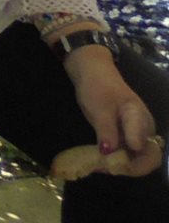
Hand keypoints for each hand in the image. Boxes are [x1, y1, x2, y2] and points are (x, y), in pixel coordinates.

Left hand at [64, 42, 159, 158]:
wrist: (92, 71)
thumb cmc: (97, 86)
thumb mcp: (99, 108)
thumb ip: (106, 131)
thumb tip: (109, 153)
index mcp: (140, 119)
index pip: (146, 151)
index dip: (132, 164)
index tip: (110, 165)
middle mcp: (144, 128)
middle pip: (148, 159)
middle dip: (128, 169)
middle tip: (104, 169)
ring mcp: (137, 132)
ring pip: (138, 158)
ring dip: (121, 166)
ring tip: (98, 166)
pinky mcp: (128, 134)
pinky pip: (128, 152)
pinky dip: (117, 159)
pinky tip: (100, 160)